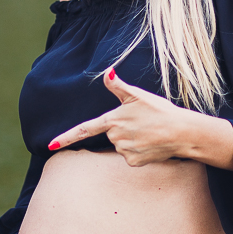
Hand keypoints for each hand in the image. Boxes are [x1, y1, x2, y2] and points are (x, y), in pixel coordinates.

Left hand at [48, 68, 193, 166]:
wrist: (182, 132)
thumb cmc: (161, 111)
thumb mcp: (138, 95)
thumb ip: (118, 86)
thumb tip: (106, 72)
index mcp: (113, 119)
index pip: (85, 129)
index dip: (66, 137)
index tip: (50, 145)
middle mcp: (115, 137)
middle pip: (111, 134)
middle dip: (123, 129)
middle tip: (142, 122)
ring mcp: (124, 150)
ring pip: (121, 145)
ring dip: (132, 140)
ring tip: (149, 133)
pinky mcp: (133, 162)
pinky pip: (131, 156)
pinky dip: (139, 151)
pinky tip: (151, 144)